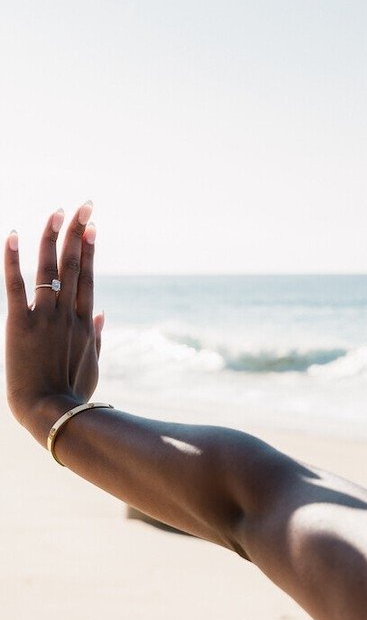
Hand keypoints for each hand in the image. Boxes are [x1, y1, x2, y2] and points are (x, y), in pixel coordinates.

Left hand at [4, 203, 103, 440]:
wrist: (52, 413)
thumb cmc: (73, 394)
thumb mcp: (92, 364)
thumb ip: (97, 335)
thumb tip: (102, 313)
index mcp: (85, 322)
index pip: (87, 276)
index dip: (89, 249)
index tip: (92, 226)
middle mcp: (67, 313)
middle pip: (74, 264)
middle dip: (78, 232)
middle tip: (84, 206)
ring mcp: (45, 316)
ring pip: (50, 268)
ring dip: (52, 237)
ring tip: (56, 212)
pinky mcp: (20, 324)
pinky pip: (15, 286)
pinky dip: (12, 260)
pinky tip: (10, 235)